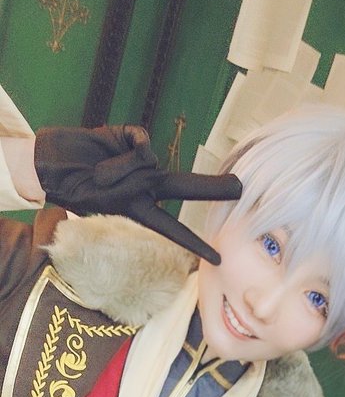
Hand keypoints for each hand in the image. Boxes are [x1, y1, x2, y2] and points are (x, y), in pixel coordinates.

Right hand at [34, 125, 240, 263]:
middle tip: (241, 188)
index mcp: (140, 209)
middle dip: (213, 188)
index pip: (173, 229)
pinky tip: (110, 147)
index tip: (219, 259)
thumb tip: (151, 160)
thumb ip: (133, 183)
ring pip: (150, 165)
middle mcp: (146, 186)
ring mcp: (140, 161)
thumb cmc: (74, 187)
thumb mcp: (104, 200)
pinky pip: (142, 143)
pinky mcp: (131, 137)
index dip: (196, 244)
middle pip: (185, 187)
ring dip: (123, 170)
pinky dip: (125, 147)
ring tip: (100, 172)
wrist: (51, 162)